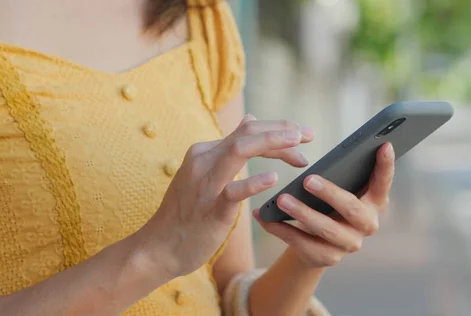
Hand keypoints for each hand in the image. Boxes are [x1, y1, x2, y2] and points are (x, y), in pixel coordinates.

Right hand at [136, 115, 313, 276]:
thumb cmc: (188, 212)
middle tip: (310, 135)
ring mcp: (206, 183)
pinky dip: (254, 182)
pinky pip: (234, 191)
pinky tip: (274, 178)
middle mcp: (204, 160)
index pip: (248, 131)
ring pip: (240, 150)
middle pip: (248, 133)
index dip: (278, 130)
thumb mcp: (207, 173)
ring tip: (298, 144)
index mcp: (206, 151)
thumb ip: (230, 148)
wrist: (161, 246)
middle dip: (282, 130)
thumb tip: (250, 119)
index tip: (303, 136)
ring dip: (272, 143)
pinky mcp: (210, 208)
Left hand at [254, 143, 394, 267]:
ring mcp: (349, 244)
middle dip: (329, 193)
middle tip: (307, 179)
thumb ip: (340, 172)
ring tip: (282, 199)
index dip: (386, 166)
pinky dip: (281, 228)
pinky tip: (265, 217)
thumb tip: (314, 147)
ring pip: (325, 228)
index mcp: (375, 201)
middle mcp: (367, 224)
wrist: (317, 243)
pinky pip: (301, 242)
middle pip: (351, 208)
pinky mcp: (327, 257)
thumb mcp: (340, 188)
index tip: (384, 145)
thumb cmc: (329, 204)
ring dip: (301, 212)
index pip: (383, 182)